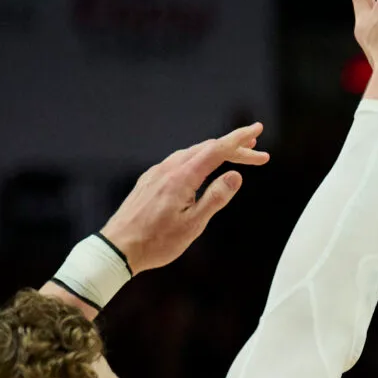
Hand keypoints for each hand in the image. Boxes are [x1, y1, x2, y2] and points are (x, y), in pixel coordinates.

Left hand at [98, 123, 268, 271]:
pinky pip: (179, 162)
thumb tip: (235, 176)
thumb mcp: (194, 224)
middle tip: (256, 151)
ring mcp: (157, 173)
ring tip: (235, 156)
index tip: (257, 131)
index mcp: (181, 178)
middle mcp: (168, 169)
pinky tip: (204, 169)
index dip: (239, 140)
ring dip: (216, 152)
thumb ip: (216, 197)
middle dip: (233, 147)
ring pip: (192, 153)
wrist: (119, 247)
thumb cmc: (157, 241)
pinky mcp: (150, 180)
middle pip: (206, 149)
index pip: (216, 150)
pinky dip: (198, 160)